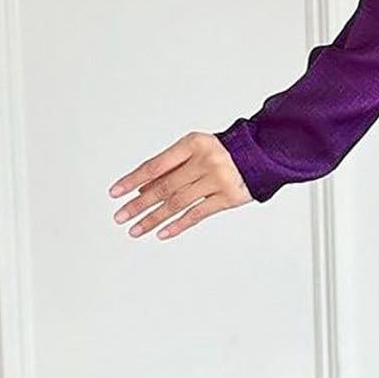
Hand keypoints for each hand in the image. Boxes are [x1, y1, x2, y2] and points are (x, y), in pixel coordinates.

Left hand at [108, 132, 252, 239]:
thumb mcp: (196, 150)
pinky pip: (197, 214)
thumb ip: (172, 166)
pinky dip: (177, 225)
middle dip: (138, 204)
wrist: (263, 154)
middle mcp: (204, 160)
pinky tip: (162, 233)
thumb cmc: (223, 152)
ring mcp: (217, 180)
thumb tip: (141, 190)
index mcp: (192, 144)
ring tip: (135, 230)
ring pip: (177, 203)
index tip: (115, 193)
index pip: (155, 165)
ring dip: (153, 219)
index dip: (133, 180)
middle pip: (163, 187)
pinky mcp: (228, 198)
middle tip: (120, 217)